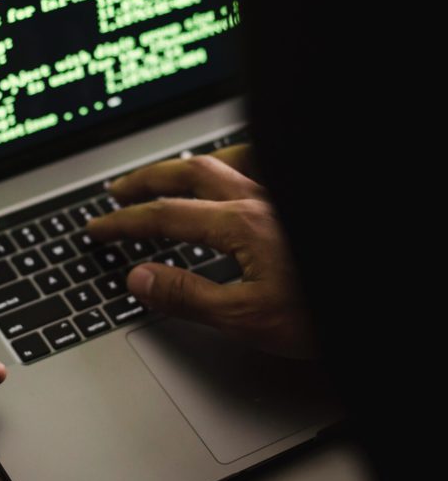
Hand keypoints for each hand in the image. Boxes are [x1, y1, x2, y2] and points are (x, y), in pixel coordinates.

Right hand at [87, 147, 313, 357]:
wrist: (380, 307)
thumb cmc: (326, 315)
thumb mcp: (248, 319)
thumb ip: (190, 296)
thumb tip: (140, 278)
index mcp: (242, 225)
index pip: (166, 217)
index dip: (125, 222)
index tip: (99, 227)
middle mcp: (261, 201)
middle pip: (189, 174)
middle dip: (147, 181)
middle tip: (119, 192)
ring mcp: (281, 198)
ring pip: (225, 161)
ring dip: (187, 166)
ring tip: (168, 175)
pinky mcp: (296, 208)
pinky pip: (259, 167)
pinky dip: (234, 164)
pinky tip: (233, 176)